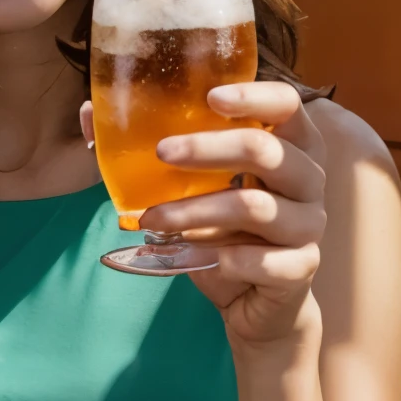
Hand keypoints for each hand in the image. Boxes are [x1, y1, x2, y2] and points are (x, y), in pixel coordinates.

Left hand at [145, 82, 327, 350]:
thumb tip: (90, 113)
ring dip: (195, 211)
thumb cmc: (225, 233)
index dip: (254, 95)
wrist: (257, 304)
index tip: (210, 97)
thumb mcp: (194, 188)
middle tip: (161, 152)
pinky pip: (261, 259)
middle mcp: (309, 179)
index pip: (288, 104)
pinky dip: (219, 257)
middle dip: (208, 148)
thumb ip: (157, 151)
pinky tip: (188, 256)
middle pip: (267, 150)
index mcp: (292, 146)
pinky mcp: (302, 267)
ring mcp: (310, 224)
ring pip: (254, 206)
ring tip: (151, 218)